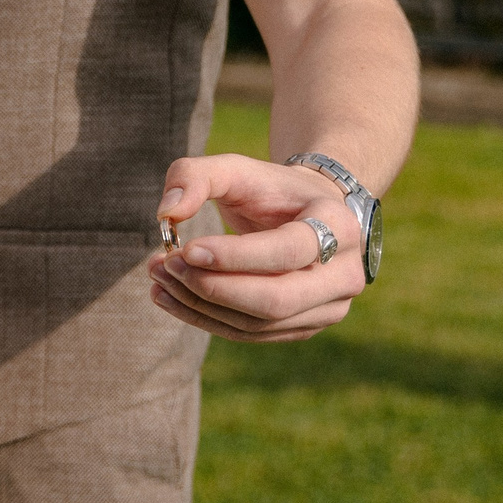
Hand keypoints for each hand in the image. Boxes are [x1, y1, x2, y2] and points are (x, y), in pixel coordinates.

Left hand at [148, 154, 366, 341]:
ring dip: (201, 305)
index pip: (289, 251)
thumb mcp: (236, 168)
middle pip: (276, 299)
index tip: (187, 250)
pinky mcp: (304, 327)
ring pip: (259, 323)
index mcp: (339, 226)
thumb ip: (195, 177)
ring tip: (158, 278)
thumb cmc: (269, 189)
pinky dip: (206, 319)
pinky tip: (170, 297)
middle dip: (213, 288)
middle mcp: (345, 275)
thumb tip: (166, 214)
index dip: (237, 256)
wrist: (307, 212)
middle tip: (164, 265)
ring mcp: (329, 308)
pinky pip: (251, 334)